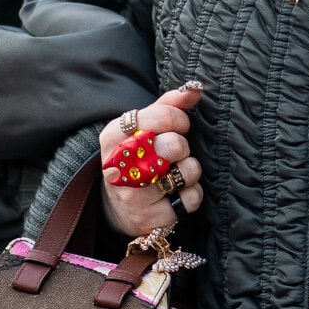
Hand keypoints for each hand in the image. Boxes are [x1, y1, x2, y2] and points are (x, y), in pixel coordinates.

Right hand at [100, 85, 204, 239]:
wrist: (118, 206)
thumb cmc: (136, 157)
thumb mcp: (142, 127)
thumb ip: (167, 105)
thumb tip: (195, 89)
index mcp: (113, 136)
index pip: (161, 117)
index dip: (179, 119)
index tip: (179, 126)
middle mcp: (118, 167)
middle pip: (173, 145)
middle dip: (182, 146)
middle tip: (174, 151)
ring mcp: (133, 197)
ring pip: (186, 172)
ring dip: (190, 170)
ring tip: (174, 172)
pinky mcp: (150, 219)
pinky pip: (190, 199)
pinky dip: (191, 194)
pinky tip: (175, 193)